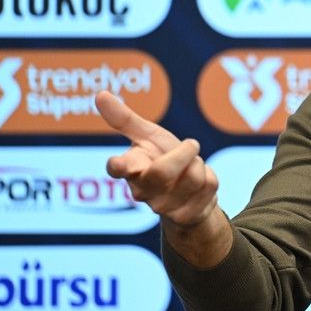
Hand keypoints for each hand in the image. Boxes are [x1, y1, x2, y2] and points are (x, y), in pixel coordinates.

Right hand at [95, 90, 219, 228]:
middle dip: (184, 152)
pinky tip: (200, 185)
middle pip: (163, 172)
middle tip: (190, 145)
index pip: (119, 170)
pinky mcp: (187, 215)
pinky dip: (210, 177)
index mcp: (130, 169)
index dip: (118, 166)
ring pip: (193, 176)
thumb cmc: (161, 157)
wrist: (187, 191)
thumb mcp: (146, 136)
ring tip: (190, 167)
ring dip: (199, 164)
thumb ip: (124, 119)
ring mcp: (164, 207)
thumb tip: (100, 94)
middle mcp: (143, 192)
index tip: (116, 162)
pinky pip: (209, 185)